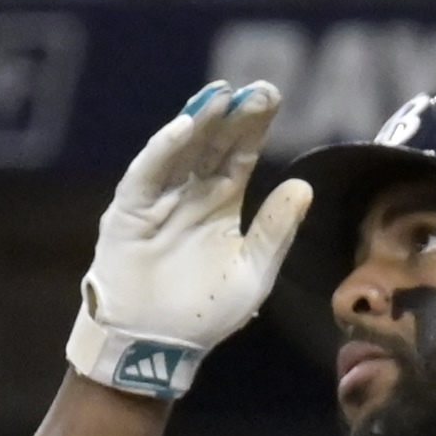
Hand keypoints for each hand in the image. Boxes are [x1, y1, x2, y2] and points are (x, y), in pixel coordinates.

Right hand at [64, 82, 312, 404]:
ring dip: (200, 122)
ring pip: (181, 151)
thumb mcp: (253, 272)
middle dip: (233, 115)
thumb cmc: (204, 313)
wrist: (155, 346)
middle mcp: (190, 193)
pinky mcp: (130, 211)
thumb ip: (276, 231)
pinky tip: (186, 127)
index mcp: (221, 203)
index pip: (240, 154)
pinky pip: (148, 174)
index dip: (254, 125)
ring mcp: (159, 198)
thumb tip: (304, 187)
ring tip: (223, 96)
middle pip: (213, 144)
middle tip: (258, 89)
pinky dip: (164, 149)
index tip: (271, 96)